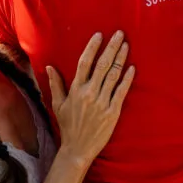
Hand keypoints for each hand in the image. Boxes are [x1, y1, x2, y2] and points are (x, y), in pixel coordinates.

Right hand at [45, 31, 134, 166]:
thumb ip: (56, 84)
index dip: (92, 47)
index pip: (84, 62)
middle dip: (112, 47)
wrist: (77, 149)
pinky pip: (121, 92)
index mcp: (75, 90)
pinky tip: (132, 68)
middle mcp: (89, 93)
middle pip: (102, 65)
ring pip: (113, 75)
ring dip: (121, 58)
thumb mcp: (58, 104)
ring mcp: (102, 102)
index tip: (100, 35)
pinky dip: (127, 79)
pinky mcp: (113, 112)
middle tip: (119, 33)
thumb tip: (49, 66)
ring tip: (126, 45)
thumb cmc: (68, 126)